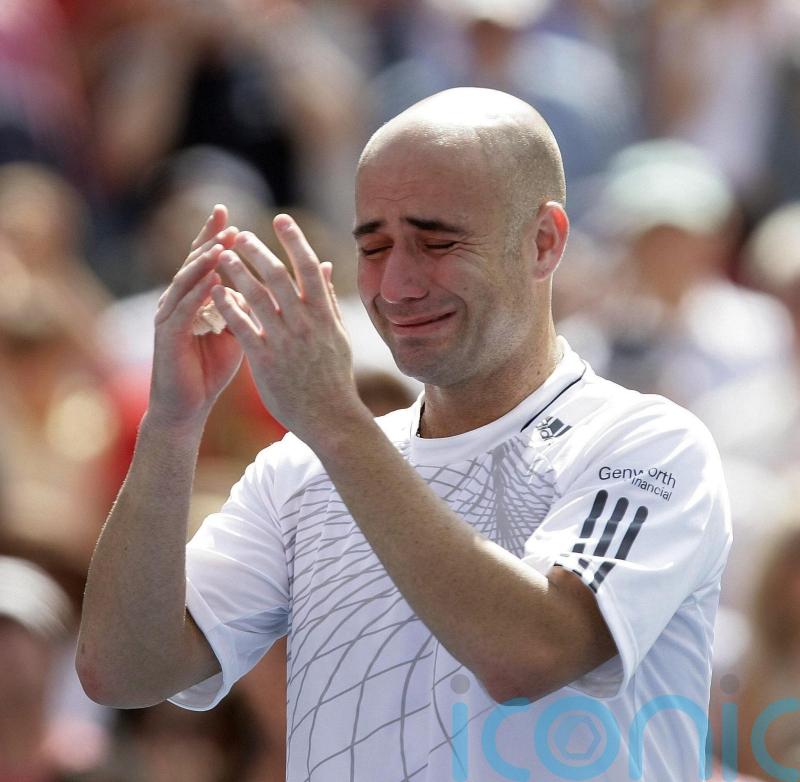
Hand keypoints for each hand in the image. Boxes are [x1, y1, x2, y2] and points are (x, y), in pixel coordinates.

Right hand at [147, 205, 244, 429]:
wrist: (188, 405)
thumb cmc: (212, 368)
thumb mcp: (238, 330)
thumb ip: (250, 305)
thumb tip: (275, 284)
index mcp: (196, 298)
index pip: (207, 262)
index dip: (218, 238)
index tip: (235, 216)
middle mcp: (178, 301)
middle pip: (193, 263)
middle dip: (209, 240)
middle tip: (226, 219)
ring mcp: (169, 317)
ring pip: (185, 282)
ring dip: (203, 262)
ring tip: (221, 244)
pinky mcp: (167, 337)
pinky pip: (182, 310)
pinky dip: (197, 294)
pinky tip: (211, 281)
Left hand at [210, 214, 368, 444]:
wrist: (330, 417)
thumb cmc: (334, 377)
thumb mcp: (337, 335)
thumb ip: (328, 299)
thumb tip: (326, 266)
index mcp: (325, 314)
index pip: (309, 267)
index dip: (294, 240)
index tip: (279, 219)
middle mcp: (306, 323)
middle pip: (279, 275)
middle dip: (257, 250)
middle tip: (238, 234)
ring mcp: (286, 341)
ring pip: (258, 296)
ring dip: (237, 272)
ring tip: (220, 256)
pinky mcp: (266, 360)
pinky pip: (244, 326)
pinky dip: (229, 306)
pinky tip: (215, 292)